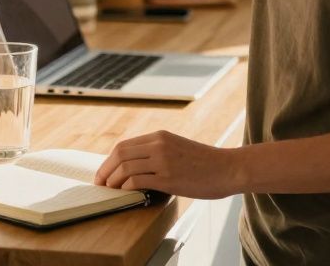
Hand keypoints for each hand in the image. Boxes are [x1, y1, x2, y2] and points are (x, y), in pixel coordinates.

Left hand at [94, 130, 241, 199]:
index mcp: (160, 136)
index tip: (104, 172)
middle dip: (105, 170)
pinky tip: (126, 192)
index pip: (124, 146)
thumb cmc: (205, 162)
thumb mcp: (177, 148)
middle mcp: (159, 146)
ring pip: (125, 168)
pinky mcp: (168, 178)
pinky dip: (126, 187)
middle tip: (100, 183)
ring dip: (113, 180)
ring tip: (111, 190)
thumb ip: (158, 152)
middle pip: (120, 155)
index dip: (109, 161)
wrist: (228, 168)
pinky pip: (138, 181)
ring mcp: (163, 161)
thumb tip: (136, 166)